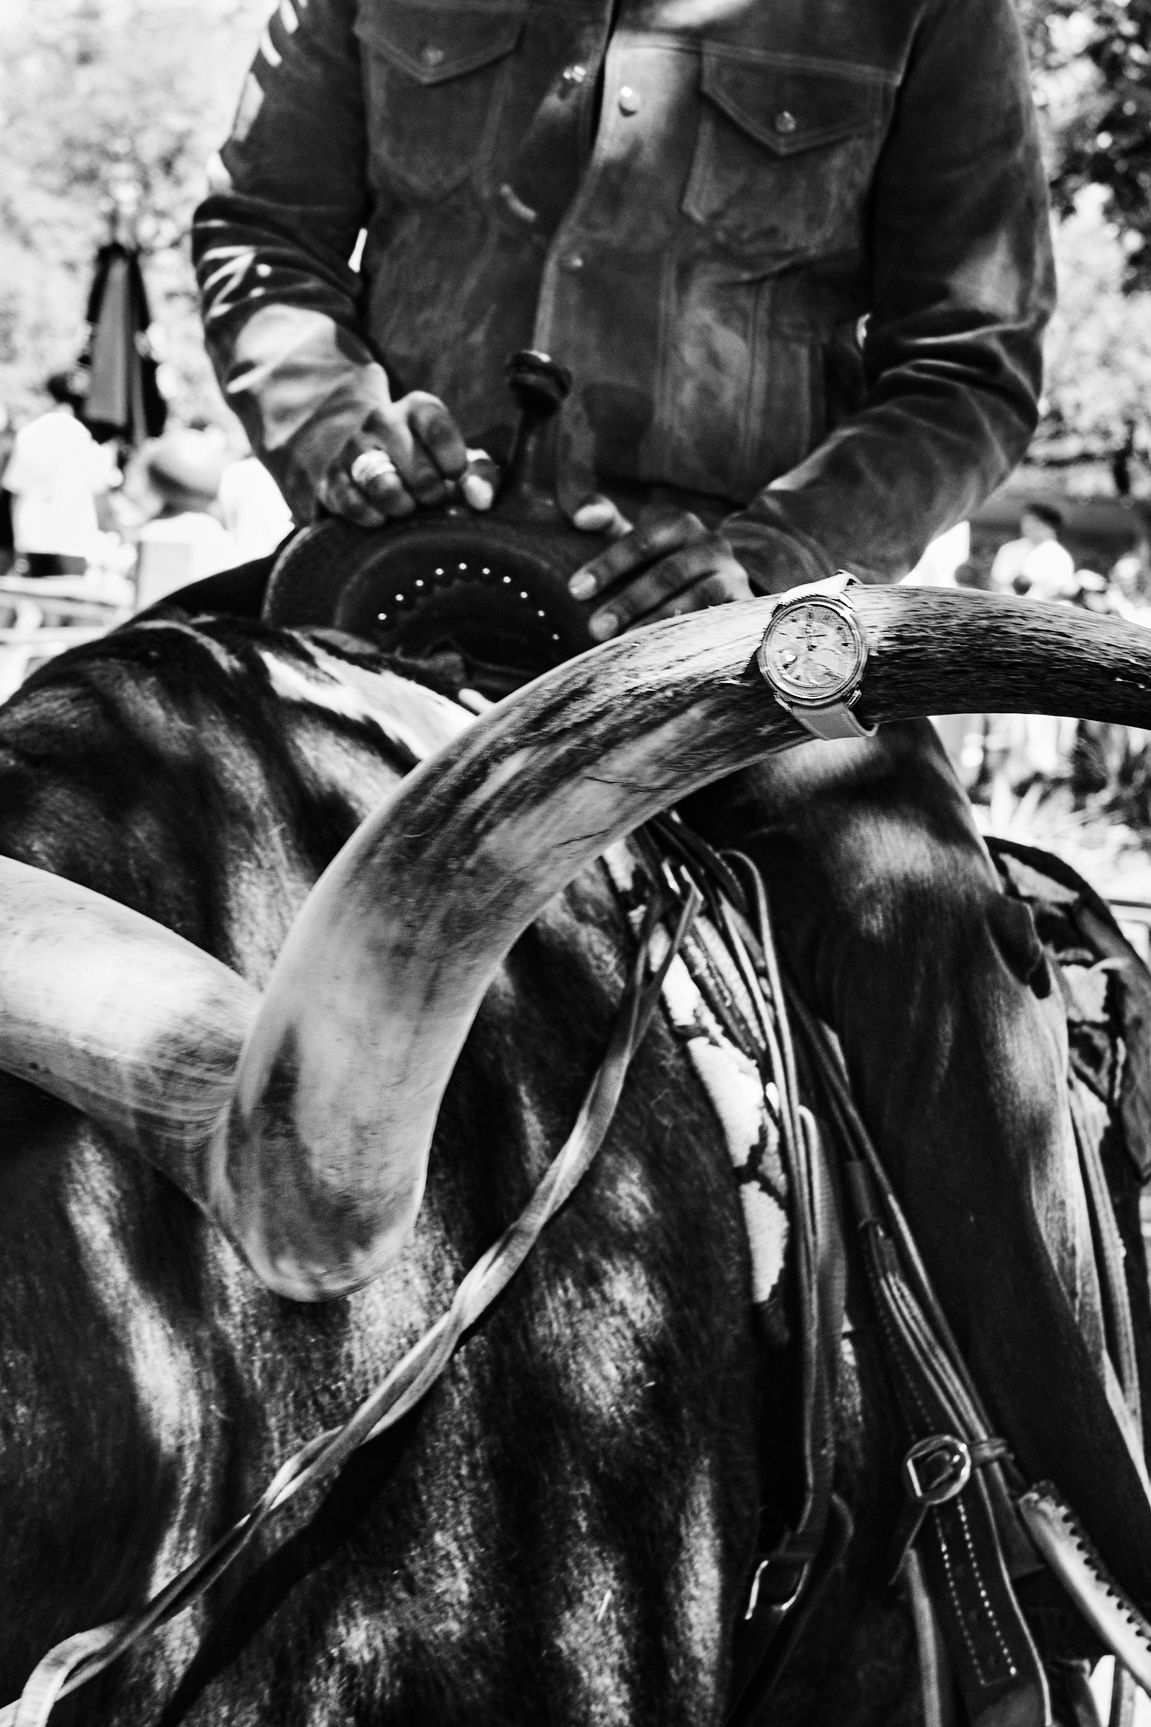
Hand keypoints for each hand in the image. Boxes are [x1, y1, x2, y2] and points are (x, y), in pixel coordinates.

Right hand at [316, 392, 499, 526]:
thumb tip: (480, 499)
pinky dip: (372, 516)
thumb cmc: (430, 467)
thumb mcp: (459, 464)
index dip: (451, 459)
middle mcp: (381, 419)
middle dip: (430, 491)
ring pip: (381, 483)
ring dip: (402, 505)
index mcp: (417, 408)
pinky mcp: (332, 477)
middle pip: (415, 463)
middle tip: (431, 498)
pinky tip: (382, 518)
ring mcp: (353, 447)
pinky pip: (352, 502)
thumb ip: (481, 476)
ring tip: (407, 507)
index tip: (454, 476)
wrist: (374, 467)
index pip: (436, 425)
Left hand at [567, 503, 752, 639]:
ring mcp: (731, 576)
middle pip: (669, 572)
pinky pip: (717, 623)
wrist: (724, 588)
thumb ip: (606, 522)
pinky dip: (688, 638)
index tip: (576, 590)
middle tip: (595, 629)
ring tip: (625, 646)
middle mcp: (710, 544)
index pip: (643, 540)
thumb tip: (580, 518)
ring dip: (658, 623)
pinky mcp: (744, 608)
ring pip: (696, 598)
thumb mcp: (637, 540)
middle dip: (630, 602)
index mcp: (680, 524)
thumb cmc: (663, 564)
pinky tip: (661, 656)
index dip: (609, 564)